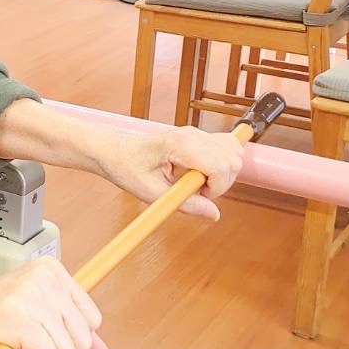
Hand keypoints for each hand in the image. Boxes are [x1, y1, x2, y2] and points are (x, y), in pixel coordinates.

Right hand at [0, 258, 114, 348]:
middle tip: (21, 335)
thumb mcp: (41, 321)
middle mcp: (43, 278)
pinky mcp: (18, 319)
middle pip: (82, 338)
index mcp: (51, 270)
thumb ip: (76, 338)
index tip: (34, 326)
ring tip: (13, 340)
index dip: (64, 335)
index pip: (92, 319)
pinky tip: (9, 347)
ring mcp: (30, 297)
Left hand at [97, 127, 243, 220]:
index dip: (216, 187)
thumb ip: (185, 204)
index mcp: (180, 145)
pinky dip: (223, 165)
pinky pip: (227, 149)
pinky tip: (202, 174)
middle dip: (221, 183)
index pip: (221, 166)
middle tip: (196, 192)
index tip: (199, 196)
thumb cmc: (127, 168)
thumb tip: (214, 214)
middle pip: (232, 160)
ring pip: (234, 153)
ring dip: (223, 174)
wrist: (115, 152)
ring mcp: (197, 133)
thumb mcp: (151, 193)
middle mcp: (192, 135)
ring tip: (198, 183)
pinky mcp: (199, 137)